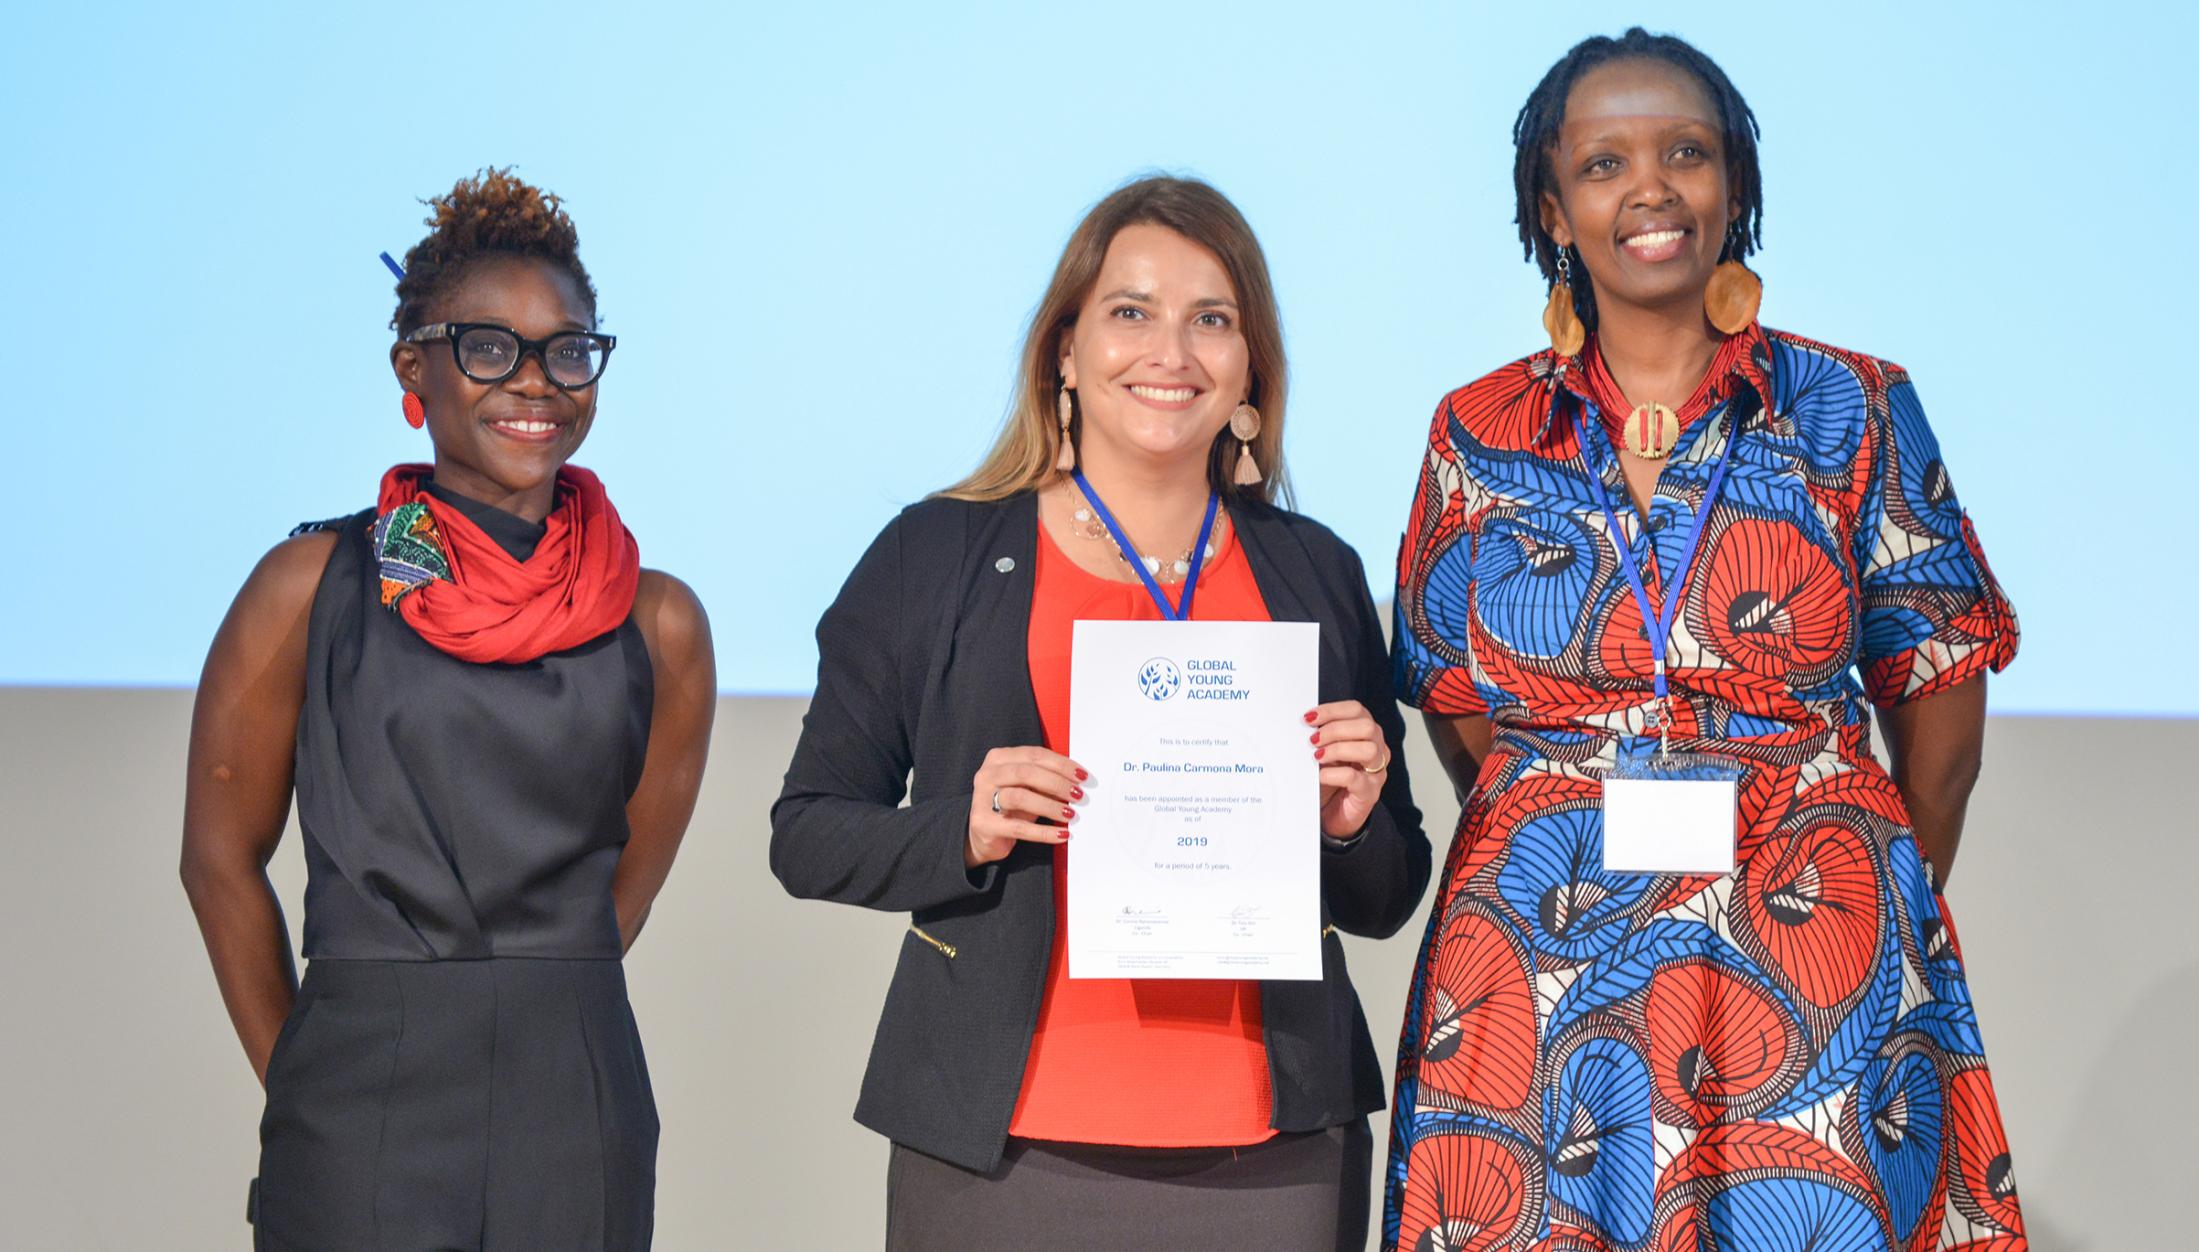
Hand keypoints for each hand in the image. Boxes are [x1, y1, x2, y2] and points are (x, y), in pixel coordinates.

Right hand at [966, 746, 1086, 867]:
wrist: (983, 835)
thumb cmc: (1010, 807)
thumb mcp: (1027, 788)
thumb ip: (1045, 780)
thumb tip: (1076, 781)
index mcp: (999, 758)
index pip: (1034, 755)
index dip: (1061, 764)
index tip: (1081, 775)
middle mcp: (987, 775)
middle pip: (1026, 773)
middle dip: (1057, 783)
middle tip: (1077, 795)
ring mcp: (982, 799)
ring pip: (1020, 797)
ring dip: (1050, 806)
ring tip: (1069, 814)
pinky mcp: (984, 824)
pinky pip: (1019, 828)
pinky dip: (1043, 832)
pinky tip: (1061, 835)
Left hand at [1307, 701, 1389, 840]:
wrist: (1331, 814)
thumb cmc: (1329, 780)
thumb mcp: (1323, 752)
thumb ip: (1319, 736)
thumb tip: (1303, 723)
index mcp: (1366, 734)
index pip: (1357, 710)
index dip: (1333, 710)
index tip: (1309, 718)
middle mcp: (1377, 750)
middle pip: (1367, 727)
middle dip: (1335, 729)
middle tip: (1312, 740)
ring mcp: (1375, 773)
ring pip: (1369, 749)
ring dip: (1338, 749)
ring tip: (1317, 757)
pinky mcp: (1369, 794)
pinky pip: (1356, 778)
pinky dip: (1334, 774)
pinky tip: (1320, 775)